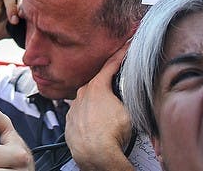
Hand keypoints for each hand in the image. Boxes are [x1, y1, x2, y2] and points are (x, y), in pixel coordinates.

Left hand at [64, 42, 134, 170]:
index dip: (119, 55)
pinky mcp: (70, 123)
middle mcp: (82, 95)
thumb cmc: (112, 134)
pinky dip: (88, 117)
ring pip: (87, 100)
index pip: (110, 65)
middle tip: (117, 85)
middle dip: (107, 83)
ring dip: (97, 103)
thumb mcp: (129, 110)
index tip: (124, 47)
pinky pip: (80, 115)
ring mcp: (74, 109)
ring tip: (108, 112)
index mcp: (97, 87)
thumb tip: (133, 93)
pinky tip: (97, 124)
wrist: (95, 154)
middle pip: (97, 83)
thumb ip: (127, 96)